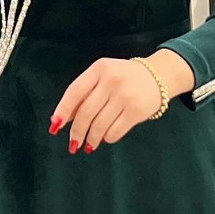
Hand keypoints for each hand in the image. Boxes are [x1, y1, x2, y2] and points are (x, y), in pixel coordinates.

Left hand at [48, 49, 194, 152]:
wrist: (159, 75)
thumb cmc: (124, 77)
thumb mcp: (103, 75)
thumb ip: (84, 92)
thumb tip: (65, 118)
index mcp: (99, 68)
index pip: (74, 92)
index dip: (62, 111)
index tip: (55, 126)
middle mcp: (111, 80)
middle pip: (86, 112)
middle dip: (76, 132)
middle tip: (73, 144)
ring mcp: (125, 96)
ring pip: (99, 125)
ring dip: (91, 139)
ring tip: (88, 144)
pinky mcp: (137, 111)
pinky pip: (114, 131)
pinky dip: (107, 138)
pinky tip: (105, 137)